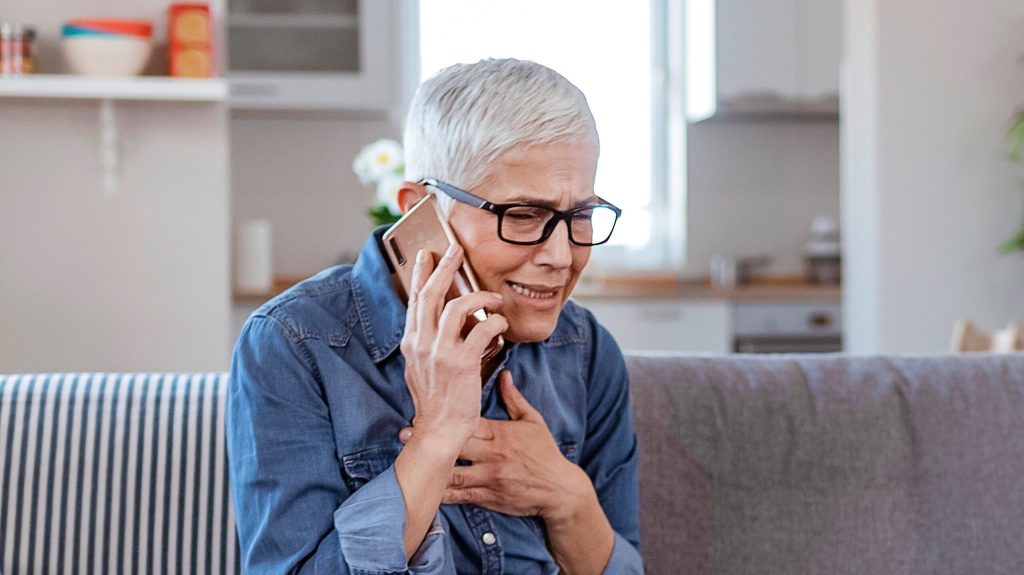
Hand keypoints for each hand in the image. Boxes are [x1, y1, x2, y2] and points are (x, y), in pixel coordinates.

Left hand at [399, 371, 593, 520]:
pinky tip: (426, 488)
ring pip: (454, 473)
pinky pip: (461, 496)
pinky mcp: (488, 497)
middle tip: (404, 433)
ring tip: (409, 460)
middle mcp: (492, 455)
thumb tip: (503, 373)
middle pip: (456, 445)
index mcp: (500, 433)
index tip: (424, 410)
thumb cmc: (545, 453)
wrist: (560, 490)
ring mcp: (489, 478)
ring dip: (431, 466)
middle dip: (431, 439)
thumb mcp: (533, 421)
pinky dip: (442, 493)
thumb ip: (513, 399)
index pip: (469, 420)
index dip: (446, 415)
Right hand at [400, 244, 508, 450]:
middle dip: (444, 267)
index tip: (427, 255)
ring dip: (478, 296)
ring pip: (455, 307)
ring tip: (494, 296)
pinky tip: (501, 323)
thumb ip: (427, 343)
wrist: (438, 431)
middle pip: (430, 294)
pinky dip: (494, 322)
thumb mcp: (421, 367)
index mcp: (411, 342)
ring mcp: (439, 352)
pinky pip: (481, 329)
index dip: (420, 274)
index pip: (414, 300)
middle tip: (456, 250)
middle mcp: (421, 343)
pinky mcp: (461, 362)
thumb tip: (442, 321)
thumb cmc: (435, 401)